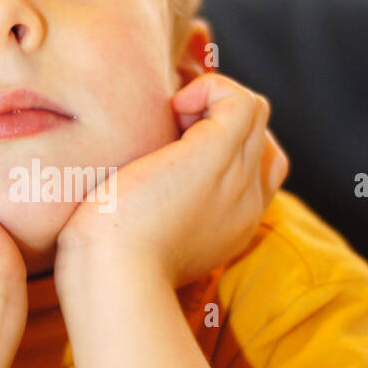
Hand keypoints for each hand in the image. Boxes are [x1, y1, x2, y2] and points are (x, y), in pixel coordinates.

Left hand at [55, 72, 289, 288]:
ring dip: (211, 99)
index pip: (260, 169)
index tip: (178, 141)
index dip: (225, 142)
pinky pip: (242, 101)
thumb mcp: (139, 234)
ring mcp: (237, 178)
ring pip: (254, 111)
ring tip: (169, 119)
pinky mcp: (216, 156)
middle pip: (257, 135)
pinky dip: (211, 88)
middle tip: (167, 128)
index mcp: (231, 225)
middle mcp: (245, 203)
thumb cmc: (107, 264)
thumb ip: (152, 208)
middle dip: (214, 116)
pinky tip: (174, 108)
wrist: (112, 279)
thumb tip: (137, 178)